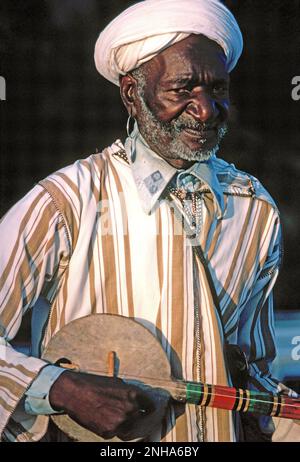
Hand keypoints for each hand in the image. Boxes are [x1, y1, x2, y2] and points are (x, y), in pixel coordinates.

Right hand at [49, 371, 168, 439]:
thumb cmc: (94, 384)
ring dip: (125, 424)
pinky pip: (115, 432)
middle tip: (126, 413)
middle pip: (140, 418)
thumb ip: (128, 392)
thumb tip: (135, 399)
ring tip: (112, 415)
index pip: (150, 406)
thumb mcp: (116, 382)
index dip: (149, 409)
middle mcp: (130, 409)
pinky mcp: (109, 432)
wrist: (75, 393)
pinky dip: (111, 428)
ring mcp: (120, 422)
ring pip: (129, 428)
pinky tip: (102, 418)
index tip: (147, 411)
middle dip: (135, 416)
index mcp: (133, 394)